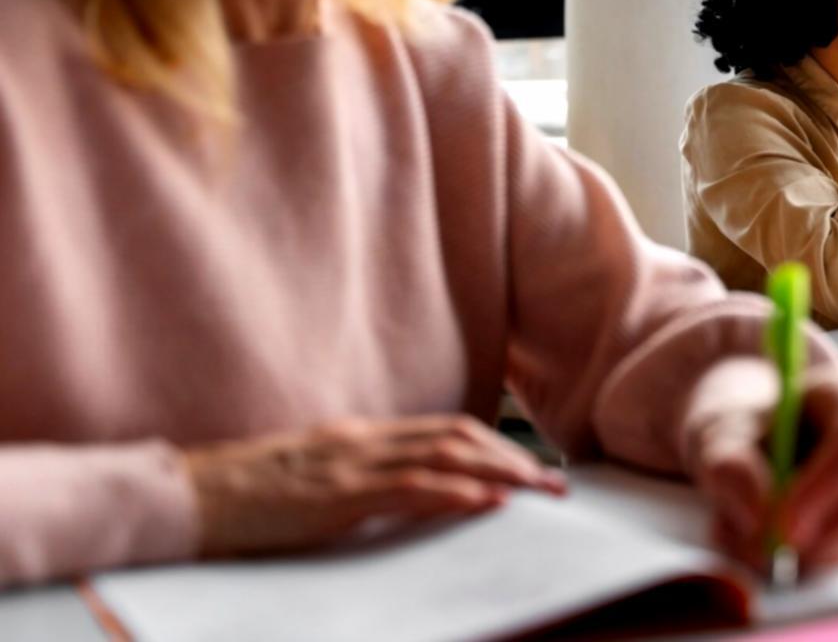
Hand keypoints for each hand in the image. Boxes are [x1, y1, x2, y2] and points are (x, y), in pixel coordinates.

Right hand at [181, 414, 566, 557]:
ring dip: (499, 471)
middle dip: (513, 457)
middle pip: (457, 436)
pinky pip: (406, 488)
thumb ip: (357, 479)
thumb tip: (405, 493)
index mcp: (359, 437)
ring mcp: (349, 464)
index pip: (445, 431)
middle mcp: (362, 441)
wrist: (186, 497)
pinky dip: (454, 491)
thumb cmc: (242, 497)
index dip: (495, 444)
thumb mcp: (311, 478)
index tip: (532, 467)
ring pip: (443, 455)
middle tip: (556, 483)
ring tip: (539, 490)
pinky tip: (486, 501)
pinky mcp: (333, 496)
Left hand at [684, 359, 837, 574]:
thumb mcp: (718, 436)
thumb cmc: (740, 430)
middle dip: (811, 530)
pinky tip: (757, 535)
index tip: (782, 523)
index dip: (828, 487)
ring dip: (791, 549)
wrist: (741, 446)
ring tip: (741, 524)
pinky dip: (788, 560)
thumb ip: (733, 468)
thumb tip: (763, 517)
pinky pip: (832, 559)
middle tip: (759, 539)